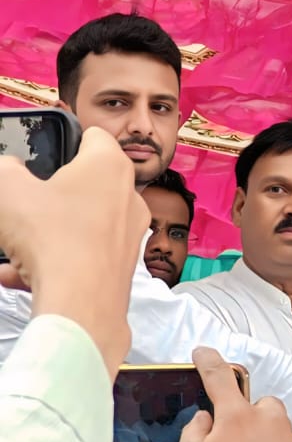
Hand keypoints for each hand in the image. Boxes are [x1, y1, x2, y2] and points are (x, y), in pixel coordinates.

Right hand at [0, 127, 147, 376]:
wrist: (81, 305)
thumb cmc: (52, 239)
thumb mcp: (7, 190)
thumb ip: (6, 170)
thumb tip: (10, 169)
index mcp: (110, 166)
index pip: (93, 136)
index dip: (66, 137)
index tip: (45, 149)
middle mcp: (129, 198)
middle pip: (85, 184)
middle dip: (50, 192)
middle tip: (23, 200)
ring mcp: (129, 235)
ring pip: (79, 225)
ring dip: (44, 232)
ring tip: (13, 245)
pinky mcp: (122, 267)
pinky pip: (81, 257)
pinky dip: (51, 262)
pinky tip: (17, 274)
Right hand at [176, 347, 291, 441]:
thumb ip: (195, 430)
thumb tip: (205, 419)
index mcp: (237, 416)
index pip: (219, 378)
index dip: (209, 363)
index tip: (204, 354)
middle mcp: (269, 422)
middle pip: (258, 405)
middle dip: (247, 418)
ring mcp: (291, 441)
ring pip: (276, 428)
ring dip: (264, 440)